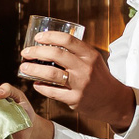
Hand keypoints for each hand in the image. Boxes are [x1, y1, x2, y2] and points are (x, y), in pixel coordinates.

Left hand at [21, 32, 135, 130]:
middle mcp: (85, 68)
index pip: (67, 40)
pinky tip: (36, 84)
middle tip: (26, 52)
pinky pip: (52, 92)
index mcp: (90, 55)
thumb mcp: (94, 60)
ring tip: (24, 67)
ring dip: (33, 69)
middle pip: (55, 54)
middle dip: (36, 52)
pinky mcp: (75, 99)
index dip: (49, 37)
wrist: (114, 101)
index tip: (38, 37)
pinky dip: (41, 87)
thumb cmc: (99, 78)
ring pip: (50, 74)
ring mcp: (80, 84)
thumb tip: (50, 44)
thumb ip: (77, 53)